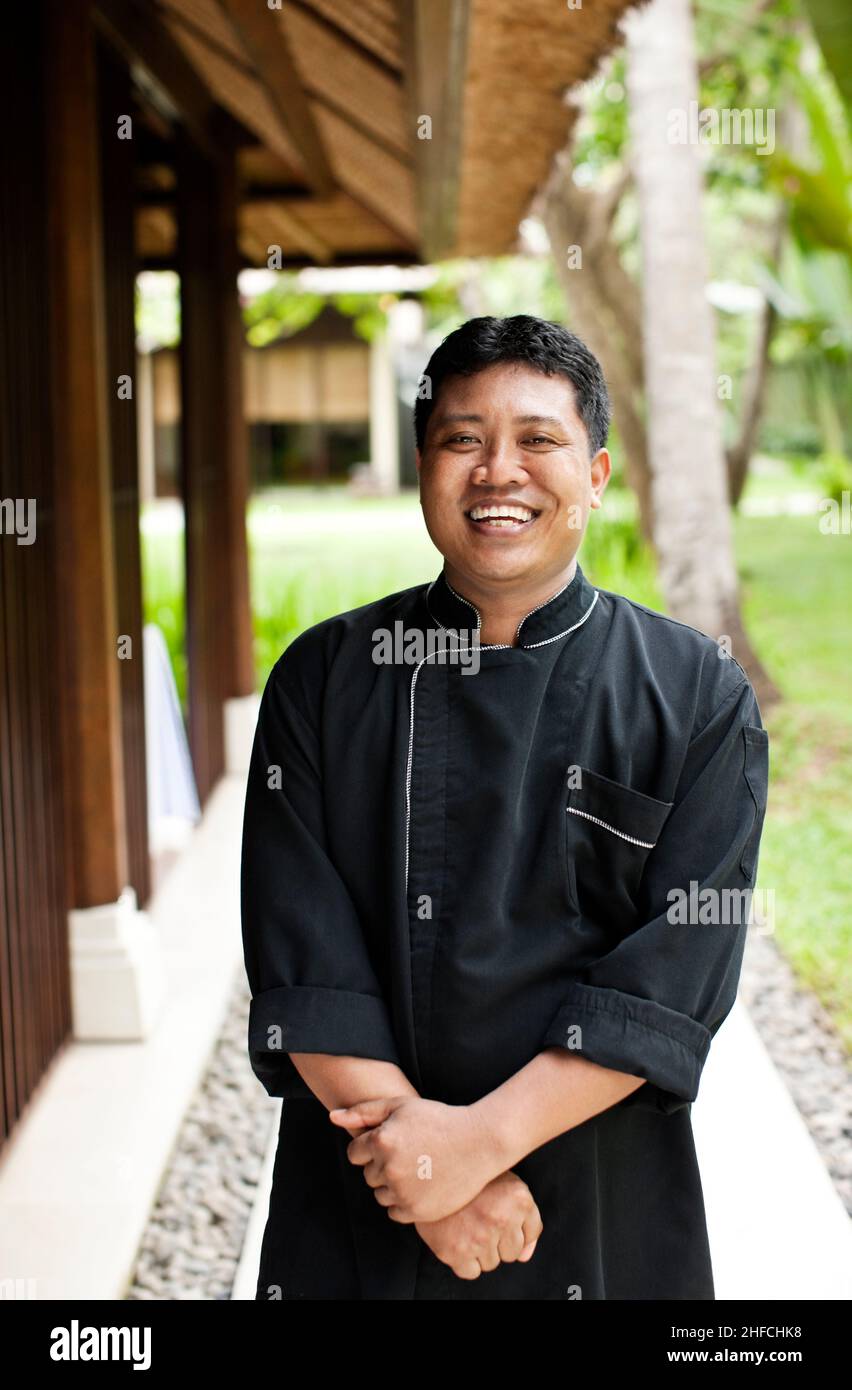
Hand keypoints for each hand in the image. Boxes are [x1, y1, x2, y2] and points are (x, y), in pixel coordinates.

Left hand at [328, 1095, 503, 1222]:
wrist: (479, 1142)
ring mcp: (403, 1192)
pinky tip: (423, 1184)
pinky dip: (404, 1201)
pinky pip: (394, 1212)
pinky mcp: (416, 1211)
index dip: (372, 1146)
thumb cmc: (438, 1119)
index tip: (395, 1142)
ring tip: (418, 1168)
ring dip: (392, 1184)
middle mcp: (389, 1168)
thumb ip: (363, 1112)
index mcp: (382, 1140)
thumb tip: (332, 1118)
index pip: (355, 1153)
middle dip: (383, 1165)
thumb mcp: (400, 1106)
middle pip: (368, 1175)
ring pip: (380, 1194)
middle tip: (411, 1154)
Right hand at [414, 1171, 543, 1280]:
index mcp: (519, 1198)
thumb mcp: (506, 1184)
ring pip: (491, 1263)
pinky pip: (471, 1272)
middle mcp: (502, 1218)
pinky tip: (456, 1237)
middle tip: (480, 1220)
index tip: (498, 1215)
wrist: (428, 1170)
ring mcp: (479, 1236)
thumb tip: (525, 1255)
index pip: (531, 1234)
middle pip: (512, 1253)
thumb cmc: (470, 1178)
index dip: (515, 1227)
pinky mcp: (455, 1251)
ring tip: (466, 1225)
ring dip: (480, 1251)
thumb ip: (525, 1217)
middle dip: (498, 1241)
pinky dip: (464, 1261)